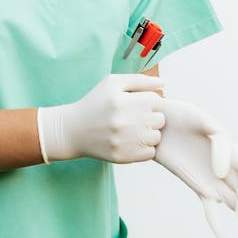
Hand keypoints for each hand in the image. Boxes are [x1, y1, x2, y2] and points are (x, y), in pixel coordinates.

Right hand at [37, 73, 166, 164]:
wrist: (73, 130)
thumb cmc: (96, 103)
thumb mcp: (112, 83)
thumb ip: (139, 80)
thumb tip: (163, 83)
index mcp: (123, 101)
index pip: (157, 100)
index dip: (148, 101)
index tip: (136, 104)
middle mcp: (124, 122)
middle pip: (160, 119)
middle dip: (150, 117)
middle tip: (135, 117)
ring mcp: (124, 141)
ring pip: (157, 137)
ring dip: (149, 133)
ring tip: (133, 129)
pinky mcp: (123, 157)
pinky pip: (150, 152)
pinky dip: (144, 147)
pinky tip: (131, 140)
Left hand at [151, 96, 237, 237]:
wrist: (158, 121)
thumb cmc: (182, 116)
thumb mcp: (202, 119)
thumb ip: (219, 140)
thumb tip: (222, 172)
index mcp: (229, 148)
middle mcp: (225, 166)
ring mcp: (212, 178)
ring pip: (233, 202)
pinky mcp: (197, 185)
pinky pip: (209, 207)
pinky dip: (216, 222)